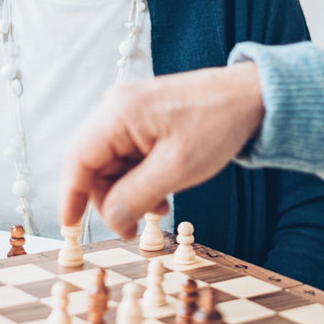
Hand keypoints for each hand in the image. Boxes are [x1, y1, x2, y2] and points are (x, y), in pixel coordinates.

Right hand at [60, 64, 265, 237]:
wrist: (253, 96)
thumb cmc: (218, 125)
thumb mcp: (177, 169)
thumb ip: (136, 196)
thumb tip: (109, 220)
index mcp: (119, 114)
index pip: (78, 161)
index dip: (71, 197)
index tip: (70, 227)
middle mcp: (118, 108)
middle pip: (94, 165)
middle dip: (112, 199)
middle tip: (137, 226)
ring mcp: (132, 111)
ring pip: (113, 163)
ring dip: (130, 191)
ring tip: (161, 206)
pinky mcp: (146, 117)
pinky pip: (130, 154)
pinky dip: (141, 177)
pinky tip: (163, 190)